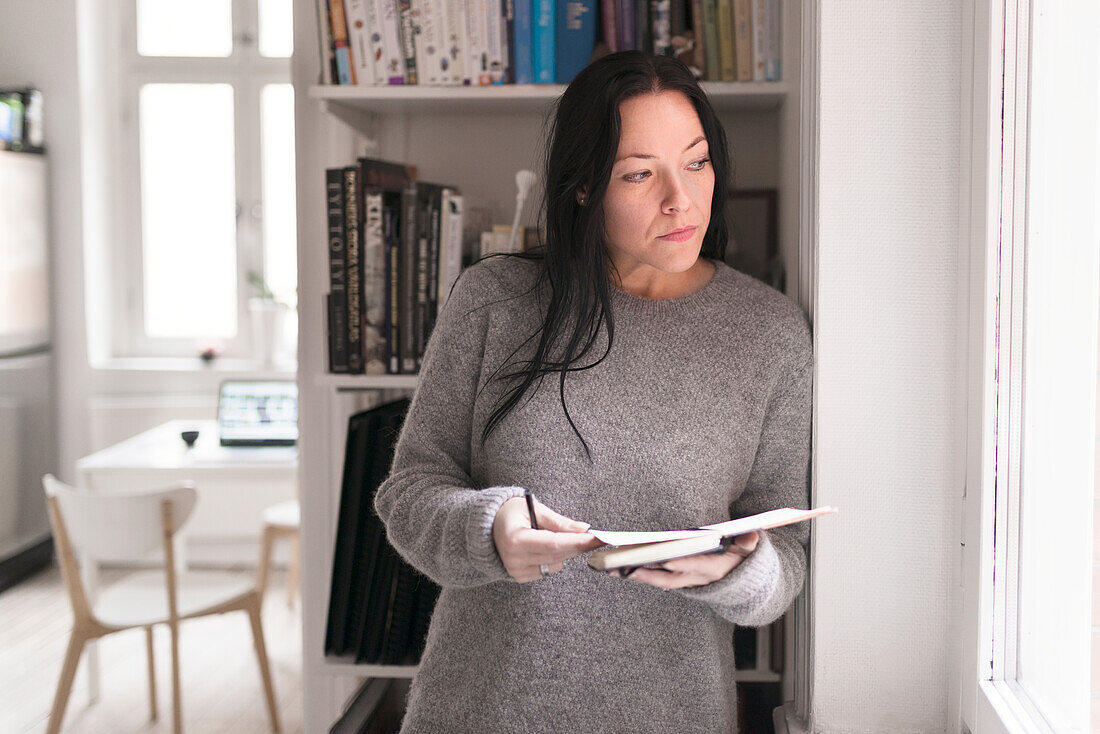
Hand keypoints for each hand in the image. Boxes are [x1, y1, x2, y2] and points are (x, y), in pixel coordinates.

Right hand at [493, 495, 604, 582]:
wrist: (486, 526)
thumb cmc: (510, 512)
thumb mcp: (534, 509)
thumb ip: (559, 522)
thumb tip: (583, 529)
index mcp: (515, 539)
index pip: (554, 544)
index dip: (578, 542)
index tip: (597, 538)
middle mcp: (514, 558)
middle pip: (558, 556)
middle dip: (578, 546)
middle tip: (596, 537)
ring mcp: (515, 570)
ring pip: (555, 565)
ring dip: (562, 551)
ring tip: (550, 534)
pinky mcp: (519, 577)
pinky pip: (547, 570)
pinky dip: (551, 559)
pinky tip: (541, 546)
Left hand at [613, 531, 759, 589]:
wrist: (742, 587)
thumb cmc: (741, 560)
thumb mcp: (749, 552)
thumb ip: (748, 544)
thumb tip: (753, 535)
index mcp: (714, 569)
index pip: (694, 565)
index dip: (680, 562)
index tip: (664, 557)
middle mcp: (696, 578)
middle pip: (668, 575)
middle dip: (647, 569)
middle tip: (625, 562)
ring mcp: (685, 582)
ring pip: (657, 580)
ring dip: (636, 574)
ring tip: (613, 567)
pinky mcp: (677, 582)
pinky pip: (655, 580)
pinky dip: (639, 575)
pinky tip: (620, 569)